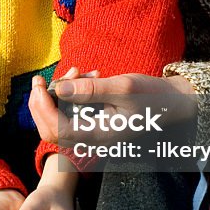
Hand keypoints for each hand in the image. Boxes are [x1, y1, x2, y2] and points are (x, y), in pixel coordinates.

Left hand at [30, 72, 196, 144]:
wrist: (170, 102)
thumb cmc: (151, 95)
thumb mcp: (122, 87)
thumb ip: (90, 90)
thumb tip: (59, 88)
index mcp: (99, 135)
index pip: (56, 130)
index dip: (42, 108)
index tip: (39, 83)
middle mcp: (92, 139)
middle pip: (50, 130)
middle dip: (42, 103)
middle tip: (42, 78)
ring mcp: (92, 132)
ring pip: (59, 118)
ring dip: (59, 94)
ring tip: (79, 70)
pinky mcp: (92, 123)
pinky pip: (71, 112)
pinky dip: (71, 93)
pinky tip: (86, 76)